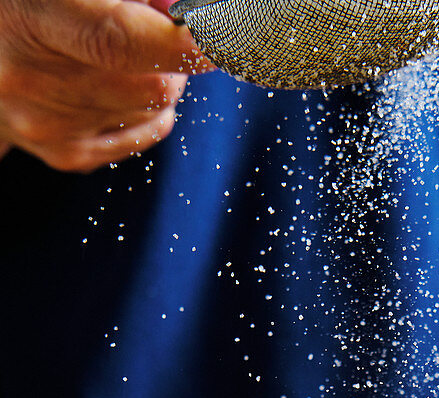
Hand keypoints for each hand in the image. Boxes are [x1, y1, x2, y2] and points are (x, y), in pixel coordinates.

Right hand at [0, 0, 213, 170]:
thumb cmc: (32, 3)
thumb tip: (189, 13)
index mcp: (28, 13)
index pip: (118, 40)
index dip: (179, 43)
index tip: (221, 34)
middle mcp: (30, 76)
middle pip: (150, 85)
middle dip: (177, 57)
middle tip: (165, 28)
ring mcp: (45, 123)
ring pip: (153, 109)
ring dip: (164, 78)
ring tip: (137, 50)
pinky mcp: (62, 152)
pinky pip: (141, 136)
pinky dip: (153, 109)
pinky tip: (134, 84)